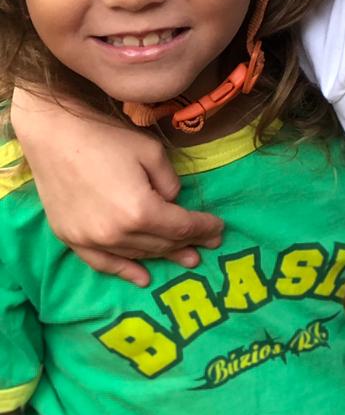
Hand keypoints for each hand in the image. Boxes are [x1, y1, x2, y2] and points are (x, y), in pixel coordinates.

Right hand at [11, 88, 223, 287]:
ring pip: (137, 255)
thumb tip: (173, 202)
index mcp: (140, 211)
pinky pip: (103, 263)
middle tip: (209, 244)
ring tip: (186, 258)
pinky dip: (124, 272)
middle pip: (161, 243)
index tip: (219, 228)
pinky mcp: (71, 239)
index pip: (181, 226)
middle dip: (189, 242)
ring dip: (163, 257)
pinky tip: (142, 278)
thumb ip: (170, 183)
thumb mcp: (152, 152)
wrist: (54, 135)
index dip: (204, 227)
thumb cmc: (106, 137)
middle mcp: (116, 233)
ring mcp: (91, 240)